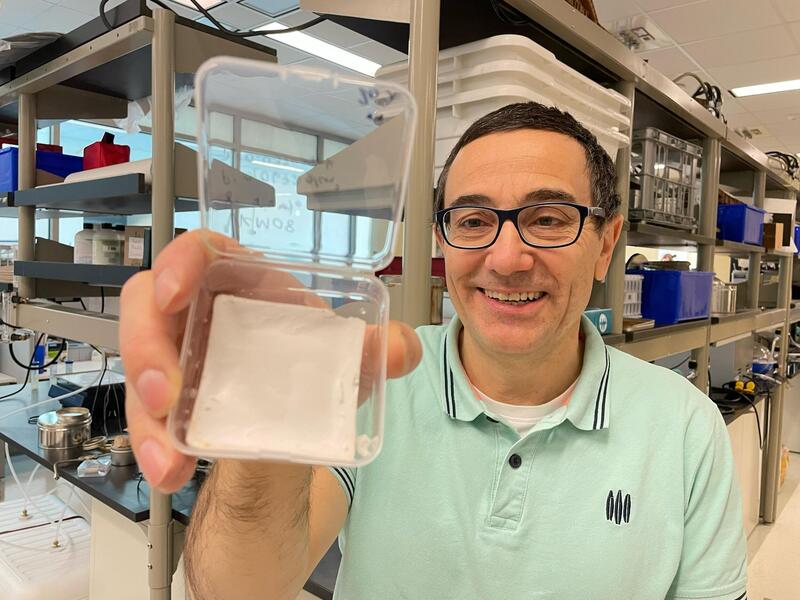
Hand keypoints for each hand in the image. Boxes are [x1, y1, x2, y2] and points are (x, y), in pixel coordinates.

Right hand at [120, 230, 421, 492]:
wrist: (297, 428)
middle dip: (146, 352)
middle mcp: (205, 314)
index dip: (179, 262)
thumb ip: (374, 352)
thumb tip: (403, 347)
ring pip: (139, 368)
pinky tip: (172, 471)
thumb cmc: (314, 374)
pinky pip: (145, 415)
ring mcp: (179, 356)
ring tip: (172, 457)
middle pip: (149, 308)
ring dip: (146, 415)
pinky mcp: (168, 400)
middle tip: (167, 398)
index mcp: (248, 286)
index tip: (172, 293)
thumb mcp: (345, 366)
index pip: (204, 251)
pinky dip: (155, 445)